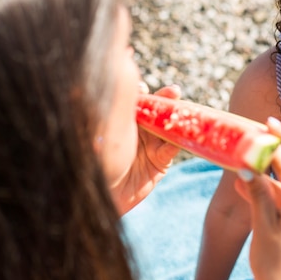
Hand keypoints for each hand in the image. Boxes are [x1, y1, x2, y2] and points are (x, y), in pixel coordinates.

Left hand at [112, 84, 181, 214]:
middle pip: (155, 110)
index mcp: (120, 120)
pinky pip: (171, 149)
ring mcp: (149, 146)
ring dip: (177, 117)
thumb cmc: (98, 159)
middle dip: (165, 99)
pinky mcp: (160, 162)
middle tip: (173, 92)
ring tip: (182, 109)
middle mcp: (136, 131)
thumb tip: (132, 85)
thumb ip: (120, 108)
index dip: (140, 91)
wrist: (102, 194)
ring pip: (167, 127)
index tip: (141, 88)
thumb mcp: (109, 129)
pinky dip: (178, 141)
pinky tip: (181, 134)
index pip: (133, 100)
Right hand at [234, 117, 280, 279]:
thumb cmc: (277, 267)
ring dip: (266, 179)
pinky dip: (271, 196)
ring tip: (241, 170)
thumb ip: (258, 195)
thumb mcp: (263, 228)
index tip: (270, 122)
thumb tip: (247, 168)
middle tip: (252, 140)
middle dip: (271, 156)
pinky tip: (249, 190)